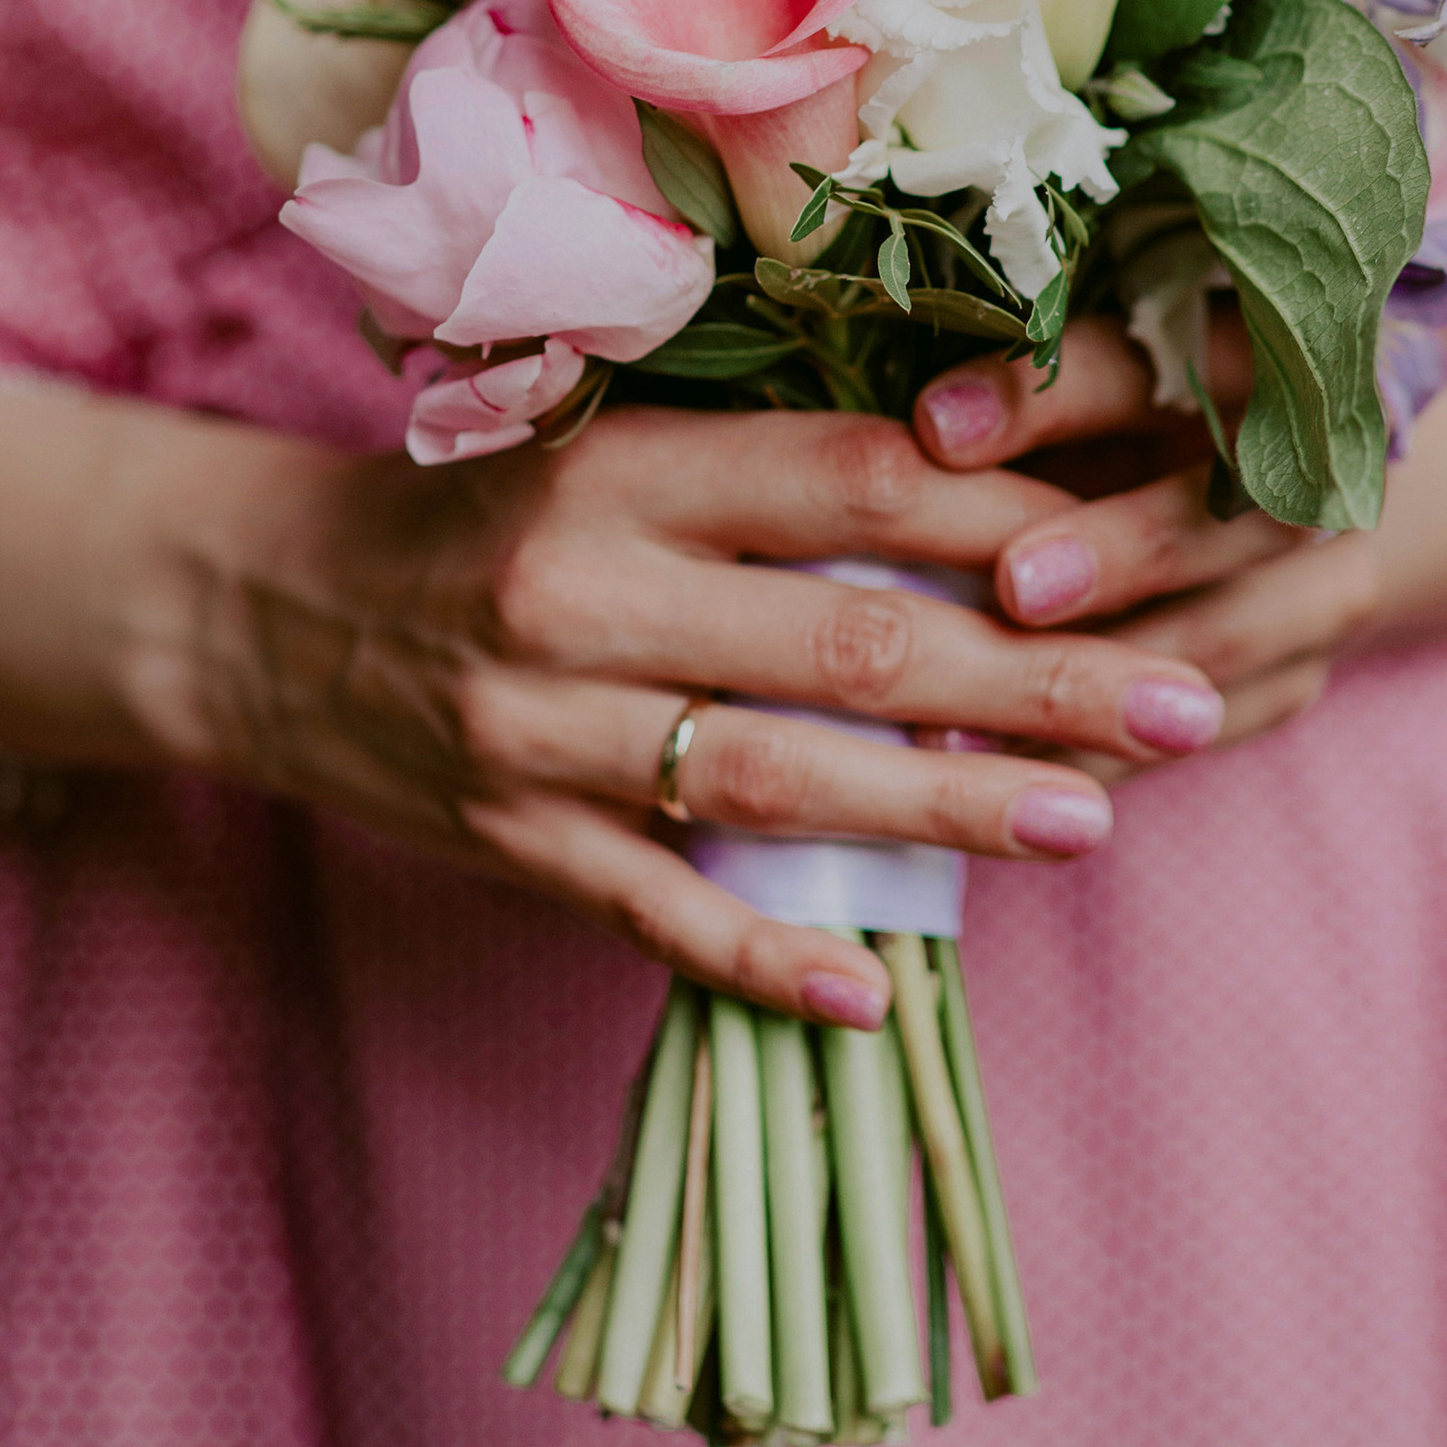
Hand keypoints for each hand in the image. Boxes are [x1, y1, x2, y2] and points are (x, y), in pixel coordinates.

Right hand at [0, 397, 1232, 1026]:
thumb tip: (995, 511)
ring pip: (777, 778)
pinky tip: (872, 991)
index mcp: (630, 471)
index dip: (1010, 519)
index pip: (854, 484)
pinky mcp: (509, 841)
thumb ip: (772, 485)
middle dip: (1036, 679)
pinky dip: (763, 956)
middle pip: (851, 639)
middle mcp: (588, 593)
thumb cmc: (485, 522)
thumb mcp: (613, 455)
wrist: (263, 610)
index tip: (1146, 545)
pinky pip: (655, 913)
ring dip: (945, 812)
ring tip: (1087, 822)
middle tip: (1183, 703)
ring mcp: (544, 729)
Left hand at [911, 322, 1383, 761]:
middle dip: (1123, 550)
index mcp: (1259, 354)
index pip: (1163, 366)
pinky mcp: (1297, 673)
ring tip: (968, 726)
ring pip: (1226, 635)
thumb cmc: (1122, 407)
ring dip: (1107, 683)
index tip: (934, 425)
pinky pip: (1205, 726)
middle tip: (1014, 587)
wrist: (1261, 485)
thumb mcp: (1085, 378)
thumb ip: (1029, 393)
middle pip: (1231, 510)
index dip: (1051, 394)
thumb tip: (920, 427)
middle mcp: (1317, 465)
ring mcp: (1325, 579)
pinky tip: (1005, 780)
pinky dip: (1105, 757)